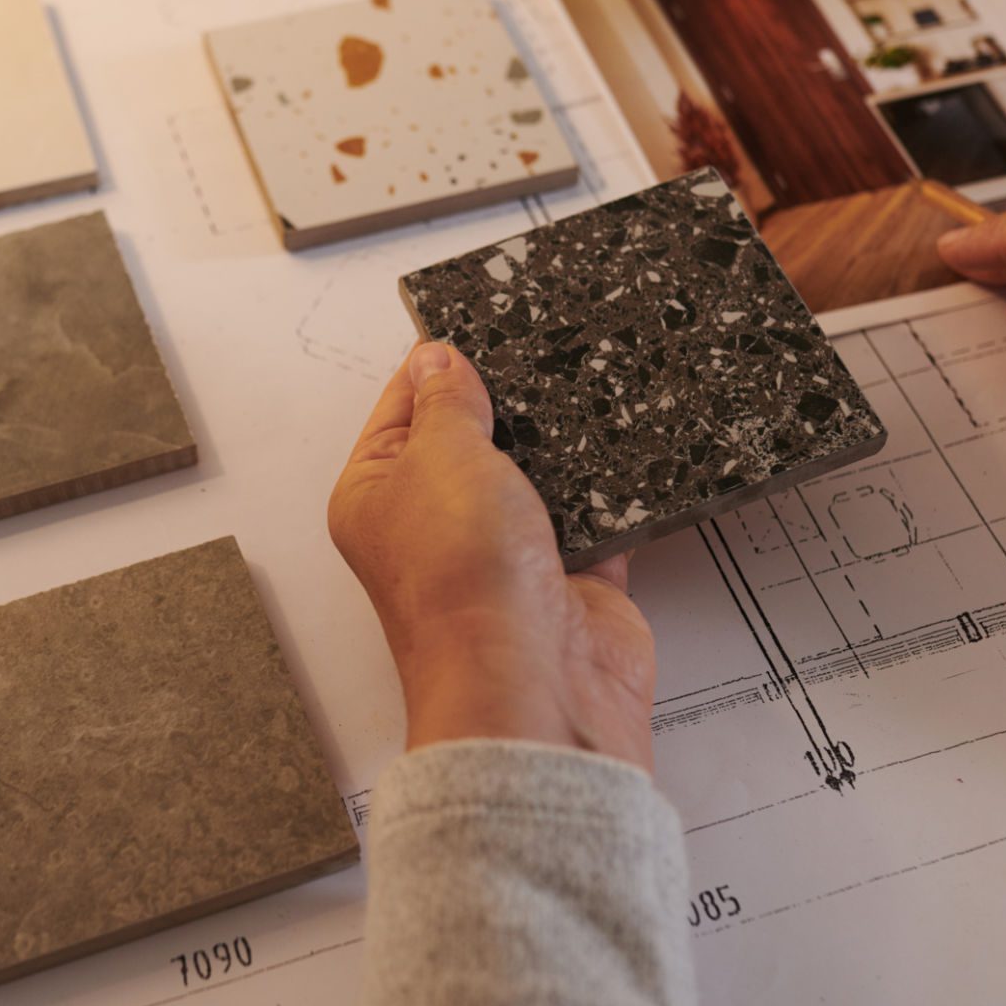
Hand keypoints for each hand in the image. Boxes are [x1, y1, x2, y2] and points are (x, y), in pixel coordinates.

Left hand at [328, 342, 656, 770]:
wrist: (535, 684)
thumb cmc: (463, 582)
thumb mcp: (442, 456)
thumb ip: (448, 402)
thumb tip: (440, 359)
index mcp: (378, 496)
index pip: (402, 409)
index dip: (435, 364)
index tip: (474, 321)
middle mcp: (437, 524)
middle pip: (473, 440)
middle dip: (507, 400)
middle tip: (544, 341)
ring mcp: (507, 552)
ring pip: (539, 475)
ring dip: (563, 441)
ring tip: (590, 377)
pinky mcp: (573, 575)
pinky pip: (597, 514)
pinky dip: (613, 487)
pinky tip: (628, 438)